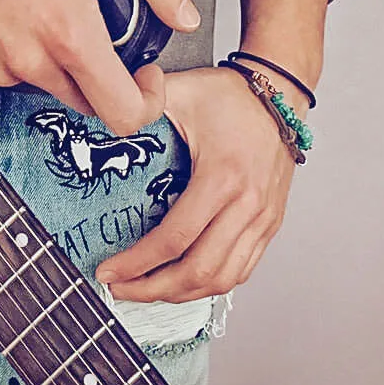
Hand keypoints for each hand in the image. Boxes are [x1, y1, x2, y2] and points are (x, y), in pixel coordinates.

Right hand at [0, 0, 201, 135]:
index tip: (143, 74)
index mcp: (69, 34)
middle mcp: (29, 61)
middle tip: (95, 29)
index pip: (122, 114)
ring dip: (58, 63)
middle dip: (102, 77)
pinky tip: (14, 12)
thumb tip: (186, 19)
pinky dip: (19, 55)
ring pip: (44, 86)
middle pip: (85, 103)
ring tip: (48, 8)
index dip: (146, 102)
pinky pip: (7, 75)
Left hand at [94, 65, 300, 300]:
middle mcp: (247, 206)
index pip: (174, 238)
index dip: (138, 263)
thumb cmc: (230, 95)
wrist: (278, 94)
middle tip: (119, 289)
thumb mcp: (180, 91)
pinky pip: (242, 270)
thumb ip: (141, 102)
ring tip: (146, 289)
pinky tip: (183, 281)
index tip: (108, 271)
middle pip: (198, 270)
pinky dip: (210, 284)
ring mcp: (262, 220)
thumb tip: (105, 109)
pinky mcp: (269, 224)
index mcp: (221, 178)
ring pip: (223, 279)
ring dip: (181, 294)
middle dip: (153, 288)